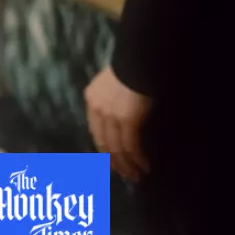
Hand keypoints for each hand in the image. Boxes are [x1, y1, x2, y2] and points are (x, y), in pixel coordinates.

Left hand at [85, 65, 151, 180]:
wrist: (138, 60)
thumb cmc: (130, 69)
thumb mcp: (111, 84)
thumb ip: (110, 100)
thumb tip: (118, 119)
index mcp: (91, 100)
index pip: (95, 131)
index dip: (103, 149)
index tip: (111, 161)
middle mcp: (97, 110)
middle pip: (103, 143)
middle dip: (114, 162)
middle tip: (125, 174)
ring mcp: (111, 116)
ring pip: (117, 148)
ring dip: (127, 165)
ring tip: (136, 175)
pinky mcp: (127, 120)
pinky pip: (131, 146)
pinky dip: (138, 159)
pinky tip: (144, 166)